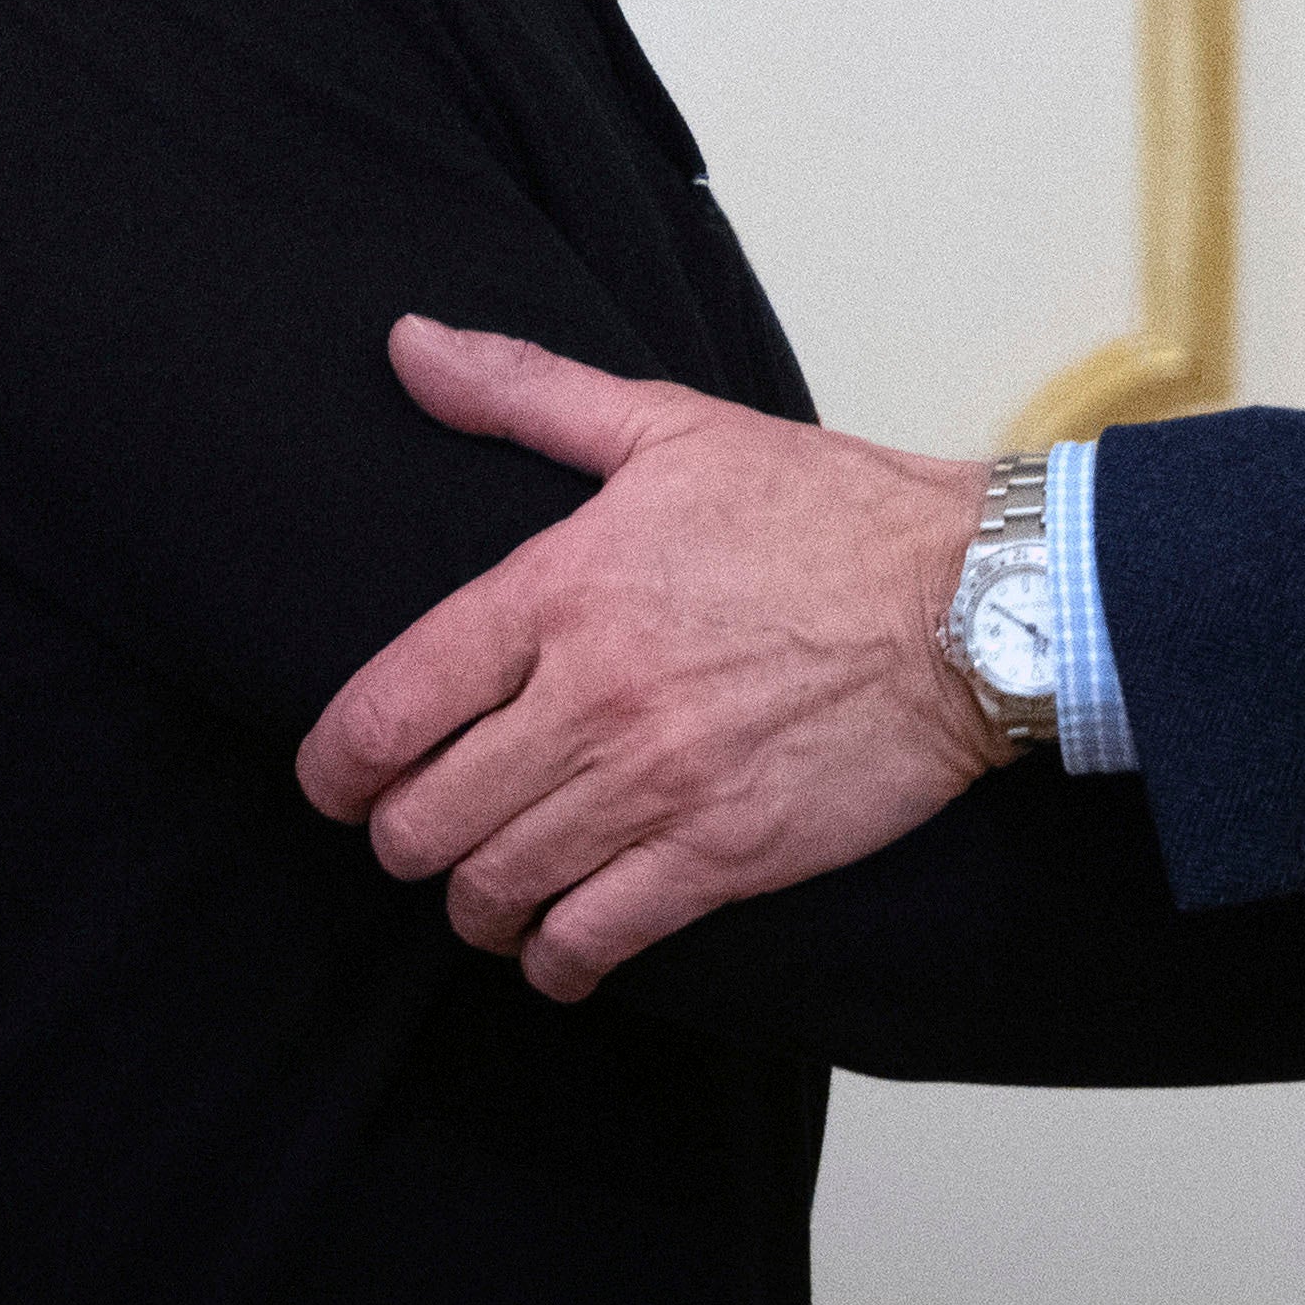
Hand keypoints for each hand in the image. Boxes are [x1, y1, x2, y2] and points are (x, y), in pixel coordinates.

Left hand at [291, 317, 1002, 996]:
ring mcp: (656, 785)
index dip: (334, 768)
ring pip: (496, 888)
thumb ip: (524, 391)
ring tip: (486, 891)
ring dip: (474, 902)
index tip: (335, 783)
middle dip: (402, 840)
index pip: (387, 709)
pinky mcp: (722, 856)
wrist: (970, 600)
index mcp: (562, 588)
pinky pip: (592, 940)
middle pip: (424, 821)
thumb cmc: (825, 509)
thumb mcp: (668, 424)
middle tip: (419, 833)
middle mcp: (593, 697)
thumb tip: (407, 345)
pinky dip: (555, 959)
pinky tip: (558, 947)